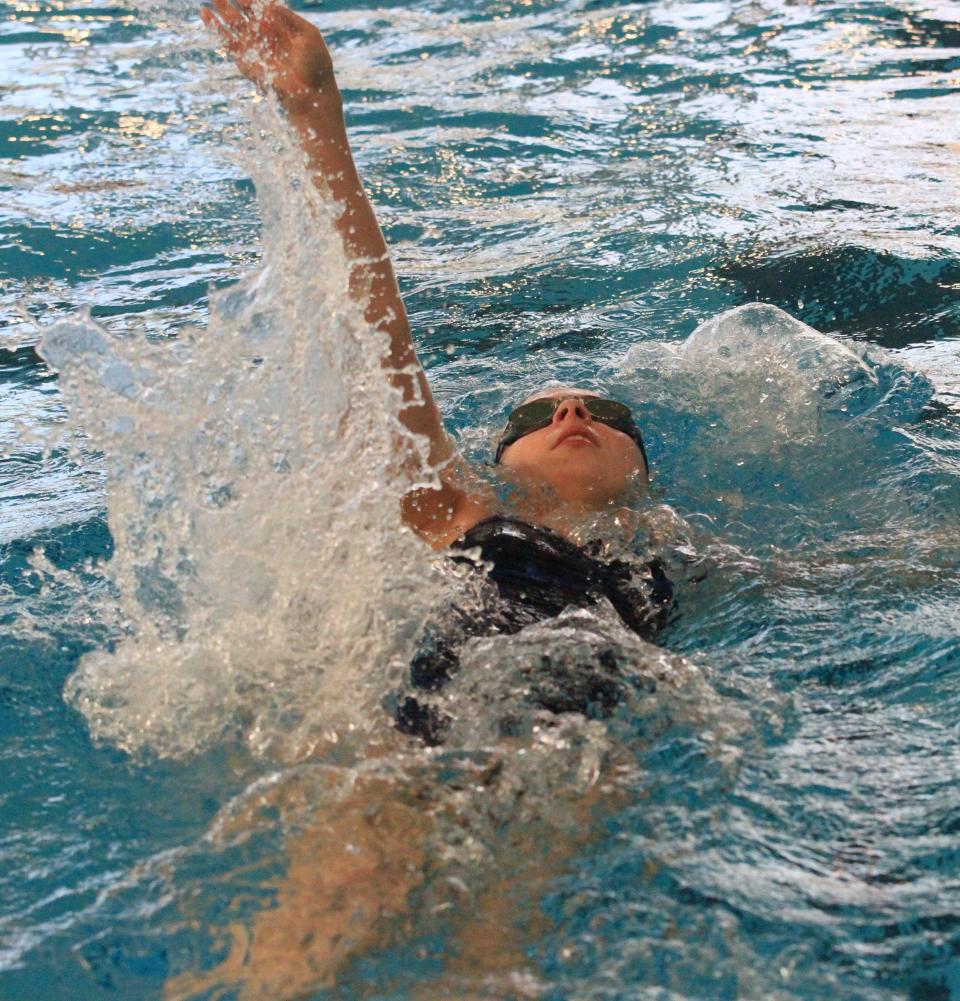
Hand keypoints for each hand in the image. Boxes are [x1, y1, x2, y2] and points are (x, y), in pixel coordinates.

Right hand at [200, 0, 338, 114]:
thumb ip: (288, 17)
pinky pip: (227, 42)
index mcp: (279, 28)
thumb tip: (267, 3)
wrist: (312, 92)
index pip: (259, 6)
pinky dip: (215, 28)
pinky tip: (204, 13)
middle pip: (242, 12)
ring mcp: (254, 49)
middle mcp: (264, 37)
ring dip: (219, 9)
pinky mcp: (246, 61)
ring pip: (232, 24)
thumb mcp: (307, 34)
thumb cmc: (315, 65)